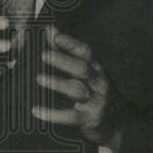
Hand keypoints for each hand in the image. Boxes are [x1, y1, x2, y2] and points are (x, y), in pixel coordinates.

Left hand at [33, 26, 113, 146]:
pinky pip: (71, 116)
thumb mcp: (85, 72)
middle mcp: (97, 82)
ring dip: (57, 83)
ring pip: (77, 89)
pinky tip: (37, 111)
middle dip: (62, 60)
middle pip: (81, 68)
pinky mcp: (89, 119)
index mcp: (94, 68)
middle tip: (43, 55)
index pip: (84, 52)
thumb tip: (50, 28)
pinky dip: (53, 114)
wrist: (115, 123)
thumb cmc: (94, 93)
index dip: (70, 43)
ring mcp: (95, 100)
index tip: (55, 36)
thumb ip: (66, 51)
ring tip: (39, 78)